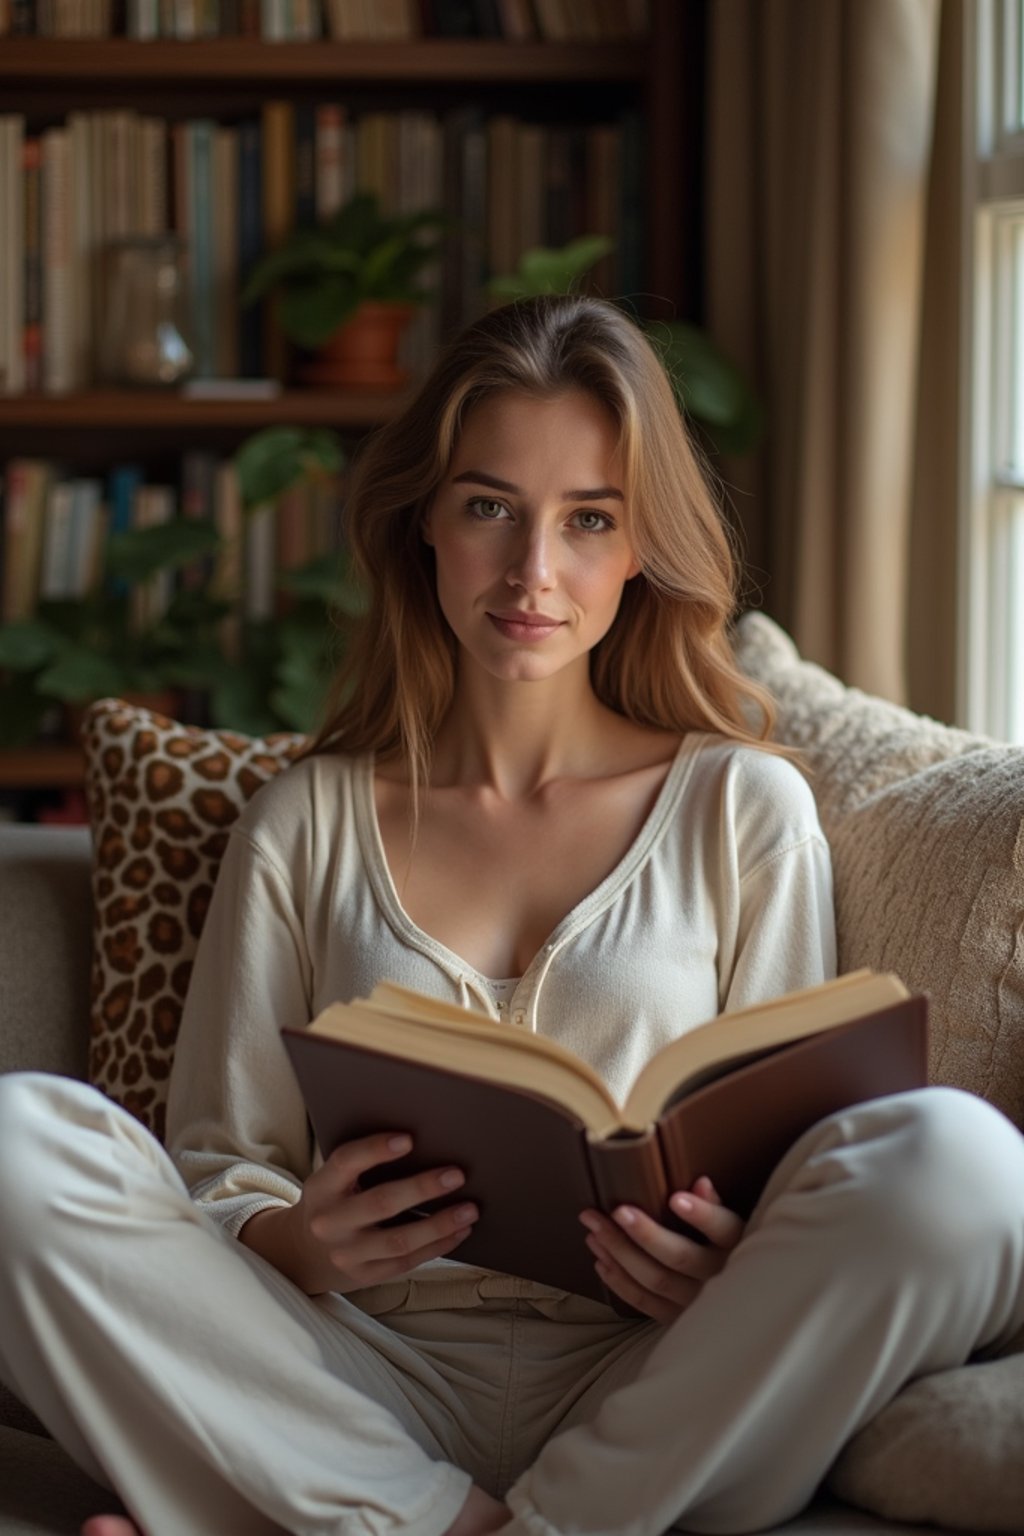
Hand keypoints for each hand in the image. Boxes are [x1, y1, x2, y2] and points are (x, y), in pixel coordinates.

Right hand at [240, 1132, 478, 1295]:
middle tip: (457, 1174)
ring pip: (399, 1240)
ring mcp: (347, 1254)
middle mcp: (330, 1223)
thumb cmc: (333, 1202)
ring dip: (440, 1223)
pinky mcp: (365, 1276)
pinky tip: (461, 1230)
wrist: (303, 1253)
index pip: (346, 1162)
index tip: (409, 1139)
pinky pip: (407, 1262)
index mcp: (321, 1188)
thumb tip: (424, 1143)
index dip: (376, 1150)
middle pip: (381, 1203)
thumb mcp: (333, 1181)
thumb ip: (363, 1165)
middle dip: (422, 1188)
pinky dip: (438, 1245)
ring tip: (470, 1209)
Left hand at [579, 1176, 744, 1323]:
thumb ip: (714, 1206)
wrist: (731, 1307)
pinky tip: (600, 1259)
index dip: (701, 1215)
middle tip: (617, 1211)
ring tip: (595, 1228)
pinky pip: (644, 1302)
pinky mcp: (677, 1320)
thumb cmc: (724, 1251)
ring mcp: (696, 1303)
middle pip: (679, 1256)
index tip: (676, 1198)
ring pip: (655, 1279)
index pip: (723, 1229)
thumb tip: (701, 1182)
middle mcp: (718, 1278)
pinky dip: (619, 1281)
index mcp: (736, 1247)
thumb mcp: (728, 1229)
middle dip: (645, 1233)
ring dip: (621, 1252)